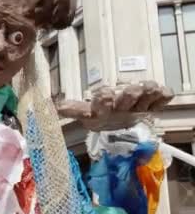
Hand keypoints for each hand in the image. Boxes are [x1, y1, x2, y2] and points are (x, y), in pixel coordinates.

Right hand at [57, 81, 173, 130]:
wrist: (119, 126)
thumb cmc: (100, 115)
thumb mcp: (83, 113)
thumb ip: (69, 109)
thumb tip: (51, 106)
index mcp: (102, 112)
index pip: (100, 106)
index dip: (102, 99)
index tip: (103, 93)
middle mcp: (120, 110)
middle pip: (125, 101)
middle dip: (128, 95)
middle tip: (131, 90)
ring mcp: (138, 108)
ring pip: (144, 100)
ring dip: (147, 93)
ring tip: (148, 87)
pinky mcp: (151, 106)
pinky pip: (161, 102)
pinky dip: (163, 96)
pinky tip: (163, 92)